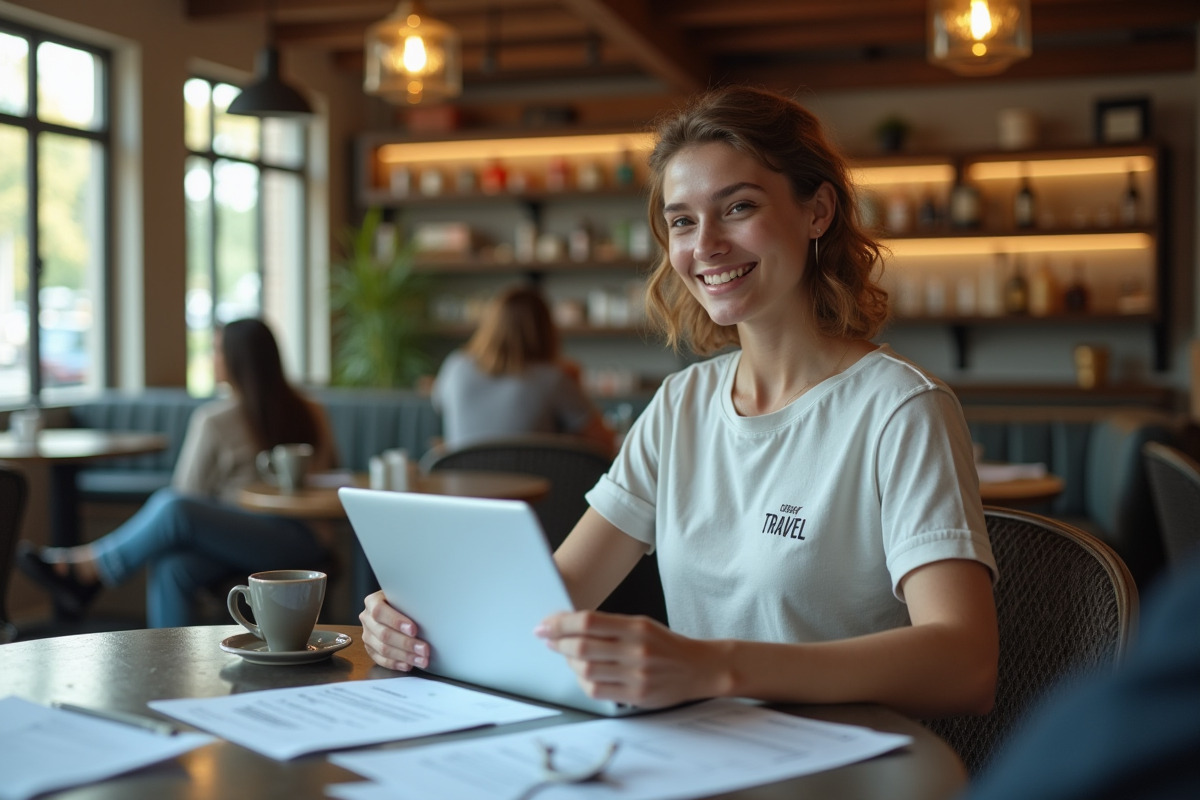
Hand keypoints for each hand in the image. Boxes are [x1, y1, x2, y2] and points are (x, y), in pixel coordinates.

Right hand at [359, 590, 429, 671]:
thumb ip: (410, 604)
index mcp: (372, 602)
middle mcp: (367, 619)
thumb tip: (428, 613)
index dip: (396, 621)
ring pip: (383, 649)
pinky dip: (397, 664)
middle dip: (406, 643)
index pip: (380, 611)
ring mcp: (367, 635)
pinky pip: (382, 660)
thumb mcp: (404, 597)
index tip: (414, 629)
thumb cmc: (403, 601)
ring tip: (421, 659)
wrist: (396, 608)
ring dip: (405, 656)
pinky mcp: (370, 649)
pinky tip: (409, 665)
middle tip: (424, 649)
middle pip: (383, 634)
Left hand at [535, 610, 727, 708]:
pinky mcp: (636, 696)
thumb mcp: (642, 625)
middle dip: (557, 642)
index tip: (545, 625)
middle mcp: (636, 650)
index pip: (588, 621)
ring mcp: (636, 675)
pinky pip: (597, 691)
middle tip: (547, 638)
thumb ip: (609, 625)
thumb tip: (569, 624)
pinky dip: (583, 682)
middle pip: (582, 647)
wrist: (699, 668)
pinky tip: (582, 674)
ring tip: (567, 656)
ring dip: (568, 662)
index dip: (561, 623)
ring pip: (586, 670)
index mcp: (636, 627)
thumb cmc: (666, 645)